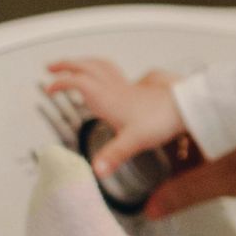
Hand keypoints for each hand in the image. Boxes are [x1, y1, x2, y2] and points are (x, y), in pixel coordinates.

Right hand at [43, 58, 182, 176]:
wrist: (186, 107)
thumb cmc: (162, 120)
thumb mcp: (134, 141)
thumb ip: (113, 155)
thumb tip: (95, 171)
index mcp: (108, 98)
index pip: (79, 81)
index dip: (61, 82)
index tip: (48, 88)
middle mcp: (115, 88)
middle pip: (87, 67)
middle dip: (67, 64)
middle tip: (51, 66)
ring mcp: (126, 87)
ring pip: (101, 66)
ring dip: (84, 63)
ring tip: (73, 67)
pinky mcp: (136, 89)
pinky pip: (113, 73)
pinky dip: (101, 71)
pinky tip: (102, 82)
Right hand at [142, 94, 235, 217]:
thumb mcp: (229, 180)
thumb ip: (186, 193)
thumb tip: (152, 207)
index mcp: (200, 111)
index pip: (151, 122)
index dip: (130, 140)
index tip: (114, 160)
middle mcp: (206, 110)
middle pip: (163, 132)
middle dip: (151, 154)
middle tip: (136, 178)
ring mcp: (219, 120)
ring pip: (182, 140)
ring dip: (172, 160)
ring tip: (161, 183)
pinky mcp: (232, 131)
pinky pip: (199, 144)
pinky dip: (190, 160)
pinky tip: (190, 178)